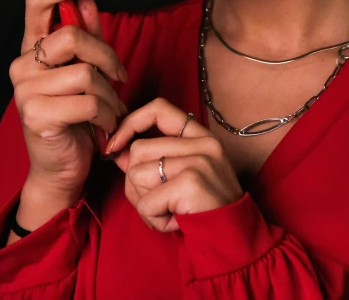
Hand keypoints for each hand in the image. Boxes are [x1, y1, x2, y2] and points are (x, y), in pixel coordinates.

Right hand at [10, 0, 128, 198]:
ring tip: (112, 109)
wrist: (63, 166)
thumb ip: (87, 34)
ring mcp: (25, 91)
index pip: (36, 2)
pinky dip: (107, 114)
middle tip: (121, 77)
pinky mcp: (37, 116)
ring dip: (110, 95)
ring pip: (85, 74)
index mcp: (32, 48)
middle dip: (107, 56)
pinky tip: (106, 125)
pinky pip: (87, 102)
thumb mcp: (86, 69)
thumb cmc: (77, 116)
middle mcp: (22, 66)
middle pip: (72, 37)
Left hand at [107, 98, 242, 231]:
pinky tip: (174, 222)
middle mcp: (203, 142)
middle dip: (135, 183)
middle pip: (138, 150)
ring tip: (169, 211)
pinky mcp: (190, 182)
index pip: (159, 108)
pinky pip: (146, 202)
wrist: (233, 239)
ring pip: (136, 175)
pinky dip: (153, 219)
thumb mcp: (182, 177)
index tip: (115, 145)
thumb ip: (153, 160)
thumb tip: (117, 151)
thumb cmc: (205, 209)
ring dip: (144, 203)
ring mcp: (198, 160)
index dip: (130, 123)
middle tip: (157, 202)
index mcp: (201, 136)